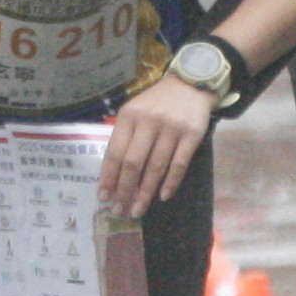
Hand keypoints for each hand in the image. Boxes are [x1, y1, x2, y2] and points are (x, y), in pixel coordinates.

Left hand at [100, 73, 213, 219]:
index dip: (108, 177)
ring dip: (145, 192)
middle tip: (120, 211)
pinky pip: (179, 164)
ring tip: (137, 210)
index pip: (115, 152)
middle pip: (133, 162)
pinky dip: (170, 182)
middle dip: (125, 190)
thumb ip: (124, 138)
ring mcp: (171, 128)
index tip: (104, 198)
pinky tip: (162, 196)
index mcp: (129, 116)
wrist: (190, 84)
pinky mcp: (192, 134)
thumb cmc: (156, 104)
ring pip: (155, 167)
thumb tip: (113, 177)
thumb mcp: (135, 113)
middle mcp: (149, 121)